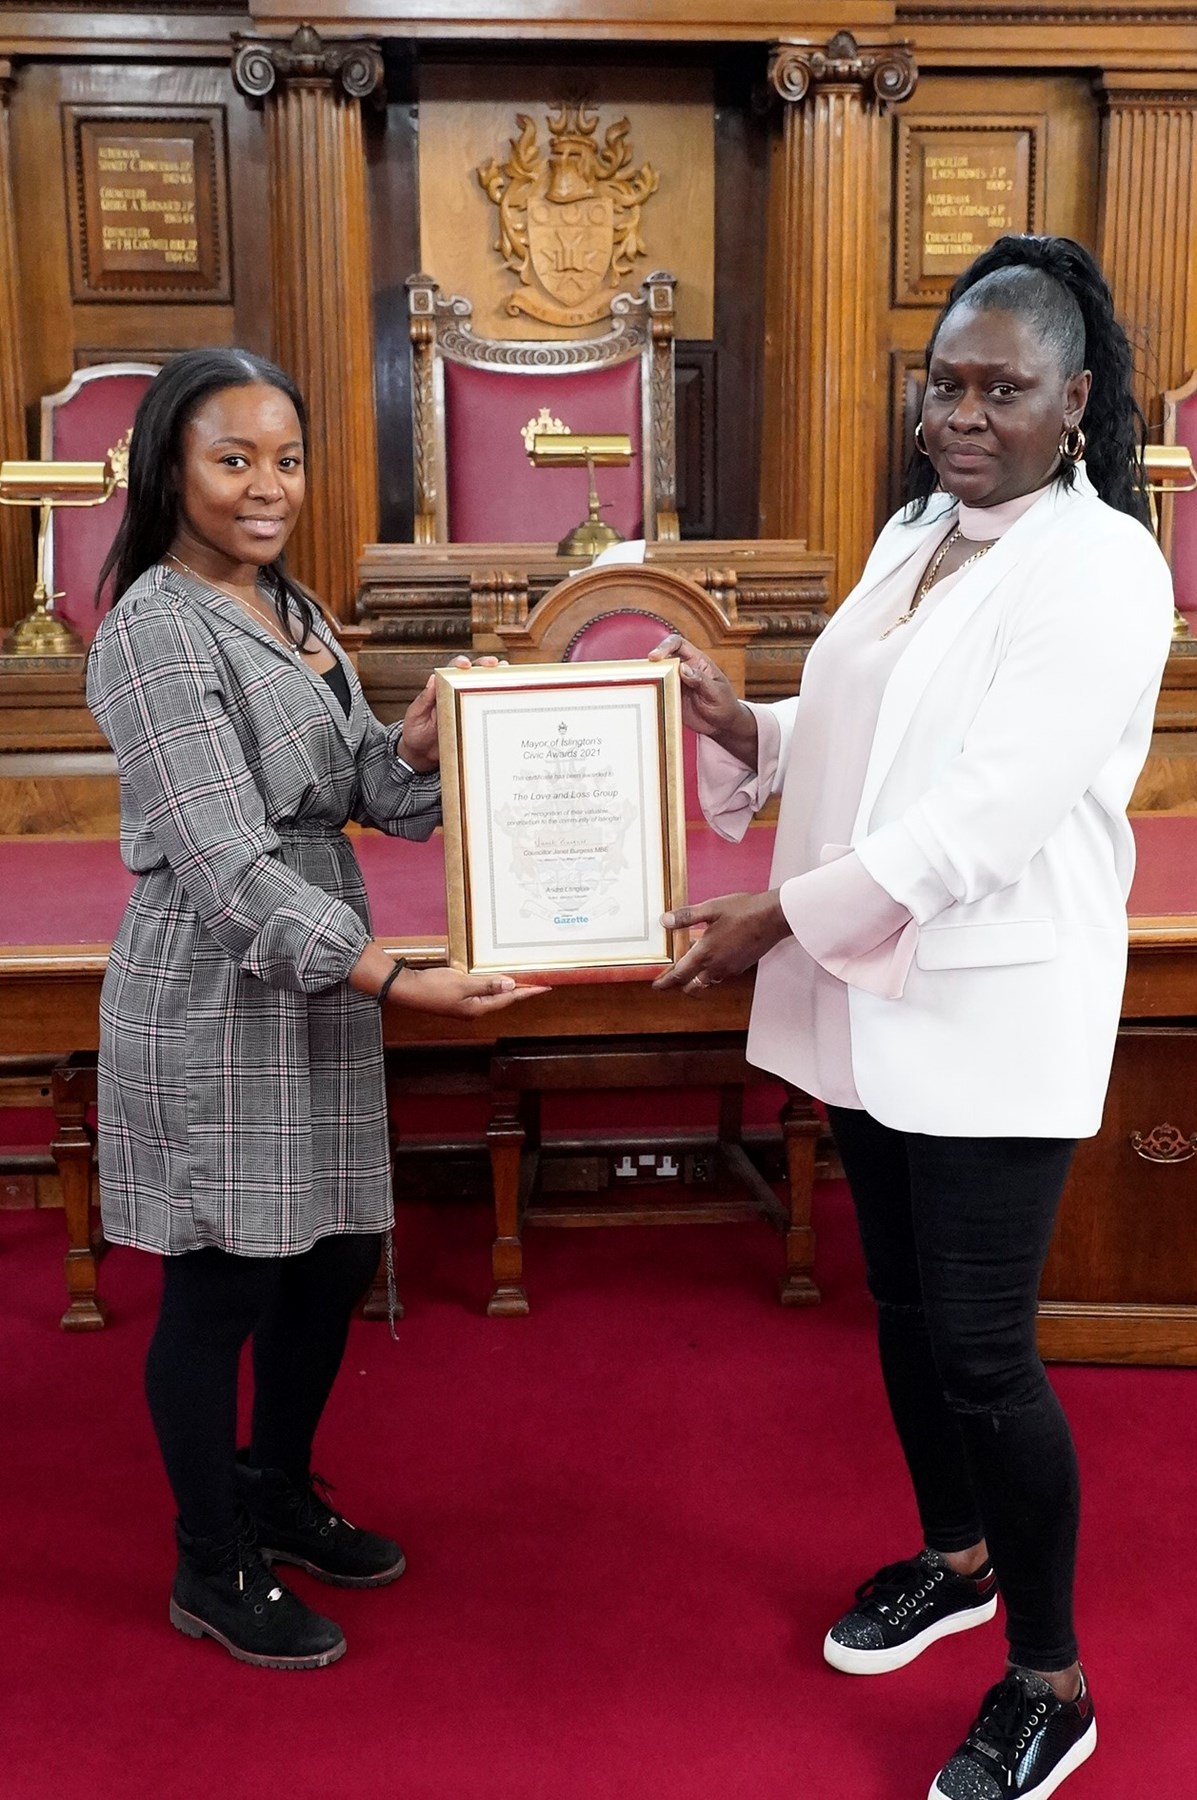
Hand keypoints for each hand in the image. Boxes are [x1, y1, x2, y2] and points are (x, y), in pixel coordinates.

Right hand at [390, 965, 549, 1017]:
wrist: (407, 990)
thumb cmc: (433, 987)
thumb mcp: (463, 983)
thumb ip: (488, 984)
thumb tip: (511, 986)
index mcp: (477, 1008)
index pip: (509, 999)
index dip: (527, 992)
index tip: (544, 988)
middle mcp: (473, 1010)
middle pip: (502, 1000)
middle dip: (520, 992)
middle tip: (536, 985)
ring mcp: (464, 1007)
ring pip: (491, 997)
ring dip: (505, 990)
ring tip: (520, 984)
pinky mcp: (457, 1001)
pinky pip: (480, 994)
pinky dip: (490, 987)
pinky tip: (493, 982)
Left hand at [399, 654, 505, 771]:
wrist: (422, 756)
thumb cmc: (416, 733)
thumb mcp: (416, 716)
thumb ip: (424, 699)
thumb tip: (432, 678)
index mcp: (440, 688)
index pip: (452, 670)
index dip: (460, 664)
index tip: (466, 665)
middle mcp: (456, 693)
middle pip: (473, 673)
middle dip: (485, 666)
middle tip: (496, 664)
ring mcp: (466, 706)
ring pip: (484, 688)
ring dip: (497, 679)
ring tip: (508, 675)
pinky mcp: (474, 720)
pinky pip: (487, 708)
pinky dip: (499, 701)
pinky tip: (510, 698)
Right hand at [647, 634, 755, 760]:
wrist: (723, 725)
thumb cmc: (725, 705)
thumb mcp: (716, 692)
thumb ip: (701, 680)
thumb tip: (683, 668)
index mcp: (697, 661)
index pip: (679, 644)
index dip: (665, 646)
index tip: (654, 657)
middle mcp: (684, 669)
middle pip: (663, 659)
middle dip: (651, 664)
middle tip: (644, 674)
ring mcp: (676, 683)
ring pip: (657, 675)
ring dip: (648, 679)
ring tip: (642, 686)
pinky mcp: (671, 697)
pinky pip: (657, 692)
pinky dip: (650, 694)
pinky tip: (647, 699)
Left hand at [652, 890, 790, 992]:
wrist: (774, 917)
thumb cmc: (744, 911)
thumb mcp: (711, 908)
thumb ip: (686, 917)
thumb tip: (665, 920)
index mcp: (705, 953)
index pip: (679, 975)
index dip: (665, 982)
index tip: (656, 986)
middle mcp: (717, 966)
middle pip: (691, 985)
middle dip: (679, 984)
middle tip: (669, 978)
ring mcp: (730, 969)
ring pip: (706, 982)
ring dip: (695, 979)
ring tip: (689, 966)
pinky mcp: (741, 966)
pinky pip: (720, 975)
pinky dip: (710, 972)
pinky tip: (711, 957)